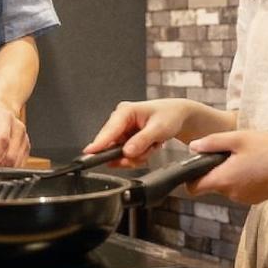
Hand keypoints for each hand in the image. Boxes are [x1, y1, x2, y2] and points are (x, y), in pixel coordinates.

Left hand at [0, 95, 29, 166]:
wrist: (1, 106)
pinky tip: (0, 165)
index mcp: (4, 118)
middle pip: (11, 153)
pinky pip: (20, 162)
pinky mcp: (26, 146)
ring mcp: (23, 138)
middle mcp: (17, 128)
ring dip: (3, 168)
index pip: (2, 139)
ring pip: (17, 160)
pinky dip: (9, 168)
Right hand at [84, 99, 199, 164]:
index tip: (89, 153)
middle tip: (147, 151)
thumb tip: (126, 151)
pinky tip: (149, 148)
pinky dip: (139, 156)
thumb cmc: (169, 115)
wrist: (177, 116)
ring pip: (120, 153)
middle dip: (130, 154)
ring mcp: (122, 130)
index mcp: (125, 111)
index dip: (99, 143)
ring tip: (152, 145)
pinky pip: (126, 155)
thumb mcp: (159, 128)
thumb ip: (142, 140)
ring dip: (137, 155)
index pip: (109, 130)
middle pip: (113, 145)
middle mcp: (120, 120)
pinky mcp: (125, 138)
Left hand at [186, 131, 267, 202]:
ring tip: (246, 156)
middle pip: (212, 184)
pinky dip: (243, 178)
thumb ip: (212, 143)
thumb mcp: (238, 138)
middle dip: (215, 169)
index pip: (194, 188)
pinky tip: (256, 164)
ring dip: (230, 173)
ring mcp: (245, 198)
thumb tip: (192, 147)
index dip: (190, 177)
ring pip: (227, 186)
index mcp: (224, 179)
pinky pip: (241, 188)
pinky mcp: (257, 198)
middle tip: (229, 151)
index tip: (197, 164)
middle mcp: (232, 194)